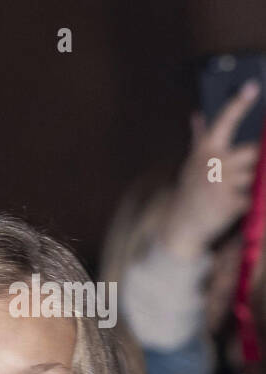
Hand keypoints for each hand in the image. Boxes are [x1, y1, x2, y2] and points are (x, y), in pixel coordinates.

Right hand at [163, 80, 260, 259]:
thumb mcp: (193, 163)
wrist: (179, 226)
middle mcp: (211, 163)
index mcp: (205, 150)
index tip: (253, 86)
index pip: (224, 121)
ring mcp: (219, 184)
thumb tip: (196, 116)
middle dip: (255, 162)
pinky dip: (248, 203)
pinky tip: (232, 206)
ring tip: (230, 193)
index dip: (239, 103)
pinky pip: (253, 198)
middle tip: (239, 173)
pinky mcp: (228, 204)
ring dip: (250, 186)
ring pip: (256, 176)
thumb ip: (200, 138)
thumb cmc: (191, 190)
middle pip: (254, 152)